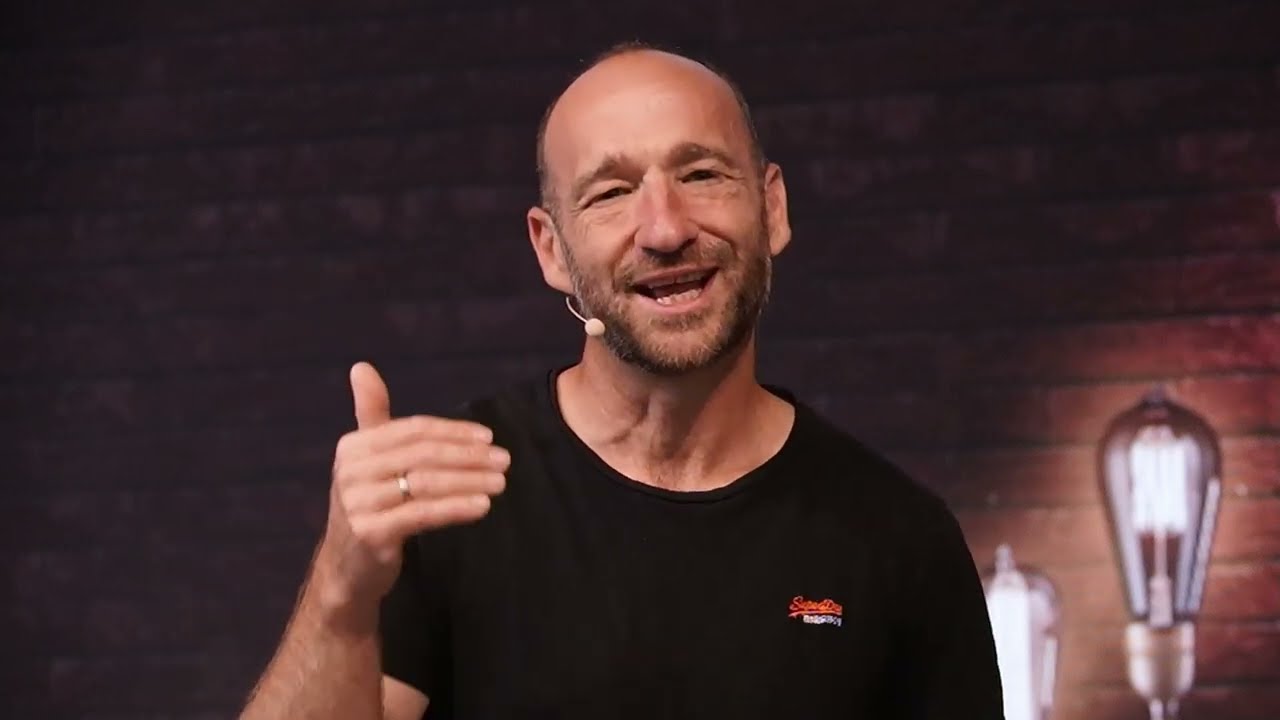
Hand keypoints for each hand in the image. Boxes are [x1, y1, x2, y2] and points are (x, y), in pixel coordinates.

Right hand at [312, 361, 507, 626]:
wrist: (347, 568)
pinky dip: (456, 507)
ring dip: (470, 480)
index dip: (453, 432)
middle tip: (505, 460)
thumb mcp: (366, 459)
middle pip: (423, 455)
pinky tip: (482, 506)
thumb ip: (372, 414)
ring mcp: (358, 503)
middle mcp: (352, 471)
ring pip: (426, 483)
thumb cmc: (368, 506)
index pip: (413, 430)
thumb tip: (362, 366)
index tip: (489, 438)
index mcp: (353, 446)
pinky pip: (422, 514)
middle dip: (468, 456)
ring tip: (501, 482)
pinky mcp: (370, 533)